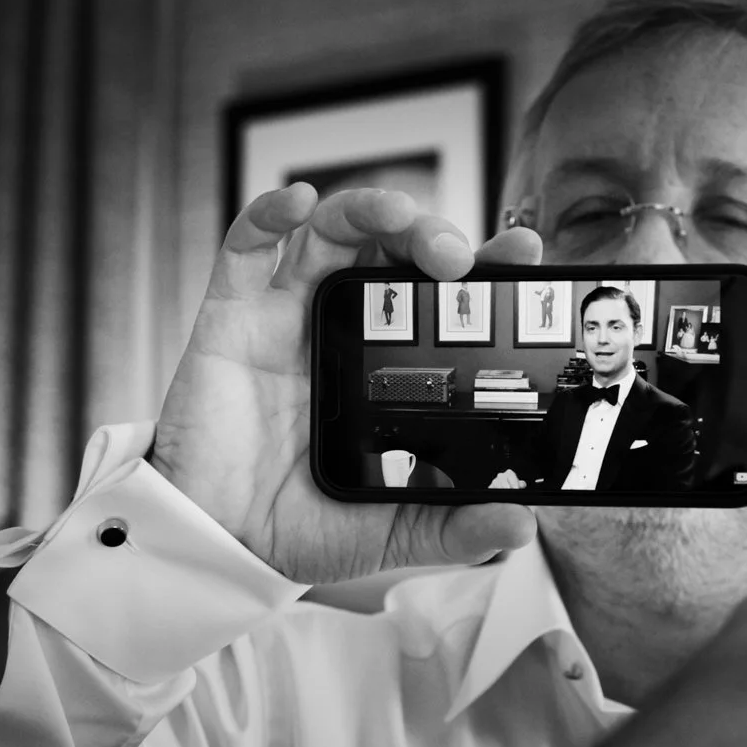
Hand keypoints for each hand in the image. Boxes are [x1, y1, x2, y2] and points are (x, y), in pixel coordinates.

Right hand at [154, 186, 542, 583]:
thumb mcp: (392, 531)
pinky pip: (245, 247)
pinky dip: (268, 212)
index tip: (524, 256)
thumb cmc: (299, 528)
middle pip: (390, 249)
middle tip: (459, 259)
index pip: (441, 297)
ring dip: (369, 209)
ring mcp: (286, 317)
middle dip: (429, 233)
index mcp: (383, 367)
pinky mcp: (233, 317)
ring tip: (401, 217)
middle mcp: (339, 330)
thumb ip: (454, 527)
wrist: (221, 546)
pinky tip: (297, 201)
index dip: (483, 267)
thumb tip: (520, 527)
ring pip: (330, 231)